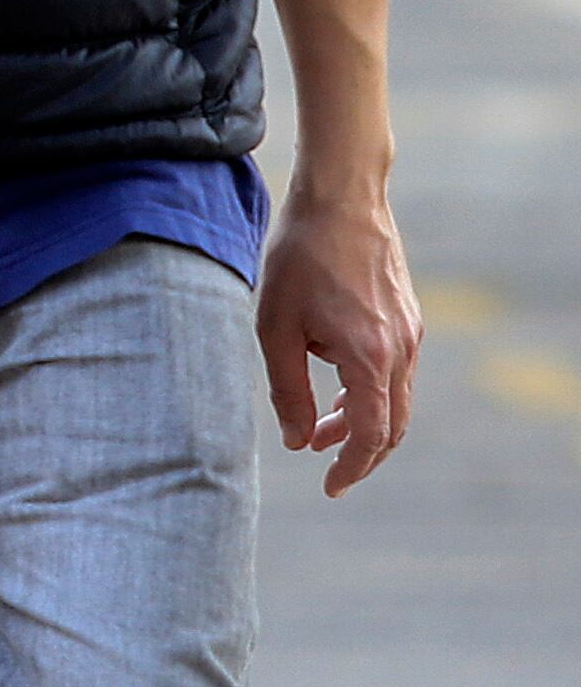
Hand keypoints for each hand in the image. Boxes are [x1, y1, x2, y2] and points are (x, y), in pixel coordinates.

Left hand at [259, 178, 419, 495]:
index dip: (351, 468)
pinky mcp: (407, 319)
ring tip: (315, 428)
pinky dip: (369, 392)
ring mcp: (411, 333)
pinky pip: (395, 373)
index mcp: (371, 358)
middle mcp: (402, 350)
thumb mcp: (276, 326)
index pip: (370, 435)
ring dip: (359, 421)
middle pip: (392, 425)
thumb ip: (287, 389)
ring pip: (395, 400)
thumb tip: (298, 442)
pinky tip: (333, 388)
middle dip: (359, 453)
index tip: (331, 489)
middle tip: (325, 469)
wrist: (341, 198)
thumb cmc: (299, 257)